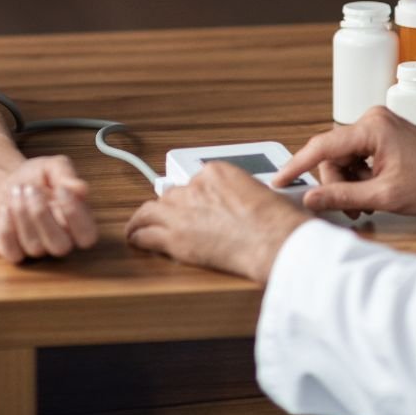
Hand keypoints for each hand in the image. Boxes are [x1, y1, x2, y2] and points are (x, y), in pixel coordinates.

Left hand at [0, 155, 99, 263]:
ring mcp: (37, 249)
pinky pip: (13, 253)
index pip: (87, 235)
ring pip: (35, 247)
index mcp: (77, 223)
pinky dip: (7, 229)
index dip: (75, 214)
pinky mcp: (13, 251)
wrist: (7, 183)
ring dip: (22, 214)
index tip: (61, 189)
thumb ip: (67, 175)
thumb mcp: (53, 166)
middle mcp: (60, 240)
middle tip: (31, 189)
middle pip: (60, 246)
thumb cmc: (37, 177)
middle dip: (42, 214)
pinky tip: (5, 207)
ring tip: (16, 190)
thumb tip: (81, 189)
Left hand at [125, 163, 308, 282]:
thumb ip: (240, 194)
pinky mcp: (175, 236)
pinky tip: (136, 239)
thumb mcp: (260, 193)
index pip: (193, 182)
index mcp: (216, 172)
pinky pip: (145, 233)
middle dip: (170, 209)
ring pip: (150, 211)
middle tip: (169, 219)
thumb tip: (240, 206)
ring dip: (145, 219)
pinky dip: (138, 236)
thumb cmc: (279, 224)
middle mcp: (194, 186)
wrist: (278, 242)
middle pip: (171, 196)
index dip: (191, 197)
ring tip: (139, 225)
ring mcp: (181, 210)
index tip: (191, 205)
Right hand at [273, 106, 415, 216]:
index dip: (297, 166)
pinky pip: (356, 155)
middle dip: (337, 183)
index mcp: (371, 128)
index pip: (321, 146)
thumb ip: (342, 196)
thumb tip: (312, 199)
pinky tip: (372, 190)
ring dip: (349, 182)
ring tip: (365, 202)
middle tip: (349, 208)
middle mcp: (370, 119)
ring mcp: (376, 125)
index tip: (280, 180)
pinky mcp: (381, 133)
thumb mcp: (385, 196)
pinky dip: (359, 175)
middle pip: (332, 155)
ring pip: (343, 157)